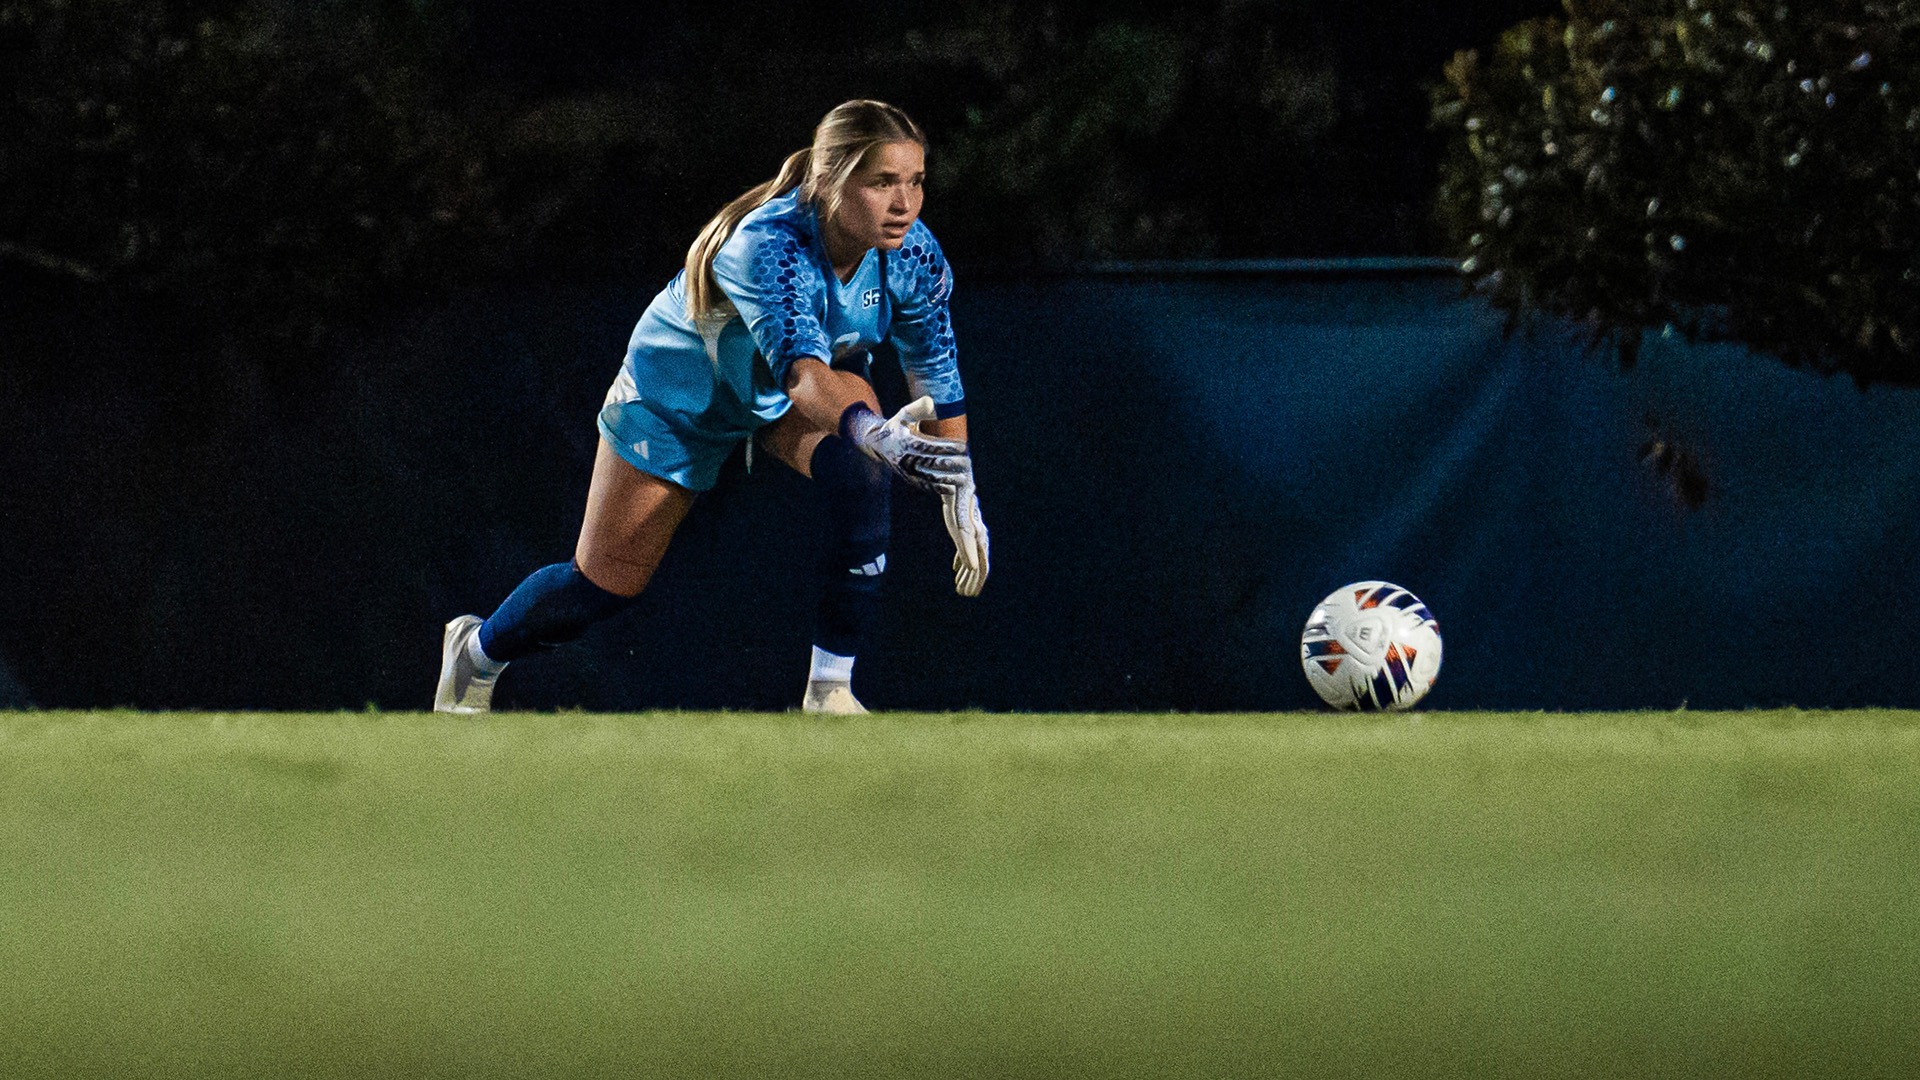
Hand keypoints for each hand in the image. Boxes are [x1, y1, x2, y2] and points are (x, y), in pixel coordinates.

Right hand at [841, 396, 968, 493]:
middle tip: (967, 461)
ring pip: (929, 478)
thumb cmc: (897, 427)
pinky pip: (925, 486)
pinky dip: (938, 489)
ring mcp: (906, 471)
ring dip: (948, 479)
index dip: (948, 447)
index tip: (963, 446)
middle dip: (951, 464)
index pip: (930, 446)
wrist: (878, 445)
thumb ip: (919, 408)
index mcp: (906, 441)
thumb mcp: (904, 414)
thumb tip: (932, 402)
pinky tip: (952, 489)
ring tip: (964, 478)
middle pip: (932, 463)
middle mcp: (905, 458)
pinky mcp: (908, 479)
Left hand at [942, 475, 989, 596]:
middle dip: (970, 581)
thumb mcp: (961, 531)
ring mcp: (972, 536)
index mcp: (980, 542)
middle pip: (977, 566)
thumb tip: (973, 568)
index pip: (981, 568)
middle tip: (962, 593)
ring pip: (971, 559)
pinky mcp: (964, 531)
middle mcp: (979, 540)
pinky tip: (955, 569)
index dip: (976, 582)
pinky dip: (961, 562)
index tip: (970, 594)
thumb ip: (966, 550)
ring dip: (965, 574)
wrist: (957, 488)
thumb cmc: (958, 509)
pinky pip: (965, 551)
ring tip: (958, 585)